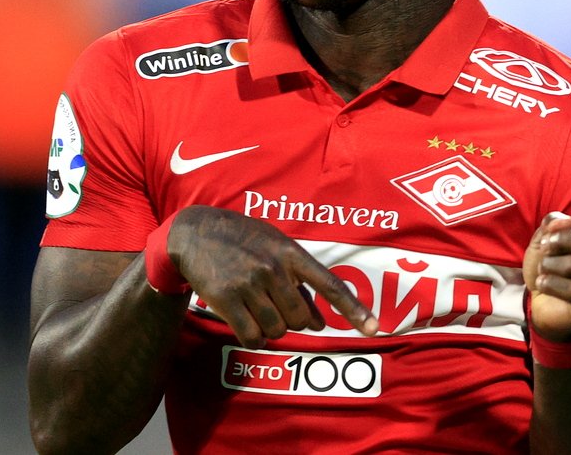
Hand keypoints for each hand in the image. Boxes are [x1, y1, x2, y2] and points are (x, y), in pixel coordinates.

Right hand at [168, 206, 378, 347]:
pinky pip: (252, 336)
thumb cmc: (243, 240)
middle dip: (293, 320)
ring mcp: (249, 283)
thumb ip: (299, 279)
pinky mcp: (226, 298)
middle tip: (277, 306)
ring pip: (276, 330)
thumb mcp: (275, 245)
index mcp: (291, 253)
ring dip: (271, 328)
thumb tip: (319, 321)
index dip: (354, 309)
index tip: (374, 328)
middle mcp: (273, 268)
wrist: (196, 232)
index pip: (330, 285)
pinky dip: (253, 337)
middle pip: (300, 318)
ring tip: (257, 308)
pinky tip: (246, 323)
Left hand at [522, 189, 570, 341]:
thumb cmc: (546, 265)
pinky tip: (544, 284)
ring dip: (551, 264)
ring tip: (544, 270)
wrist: (536, 302)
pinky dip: (551, 283)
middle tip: (548, 246)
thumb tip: (566, 221)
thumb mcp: (543, 240)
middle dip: (567, 240)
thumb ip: (551, 226)